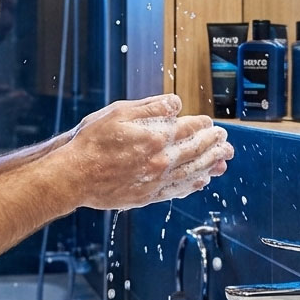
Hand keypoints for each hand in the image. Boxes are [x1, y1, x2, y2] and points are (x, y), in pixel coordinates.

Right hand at [57, 93, 233, 209]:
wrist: (74, 176)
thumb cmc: (92, 142)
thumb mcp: (120, 112)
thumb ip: (151, 107)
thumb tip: (176, 103)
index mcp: (156, 137)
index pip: (188, 128)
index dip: (202, 124)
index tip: (210, 122)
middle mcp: (160, 161)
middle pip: (195, 151)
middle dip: (213, 143)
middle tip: (225, 139)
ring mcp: (156, 181)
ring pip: (192, 172)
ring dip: (211, 164)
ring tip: (223, 159)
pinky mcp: (148, 196)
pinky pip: (178, 190)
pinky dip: (193, 185)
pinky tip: (201, 181)